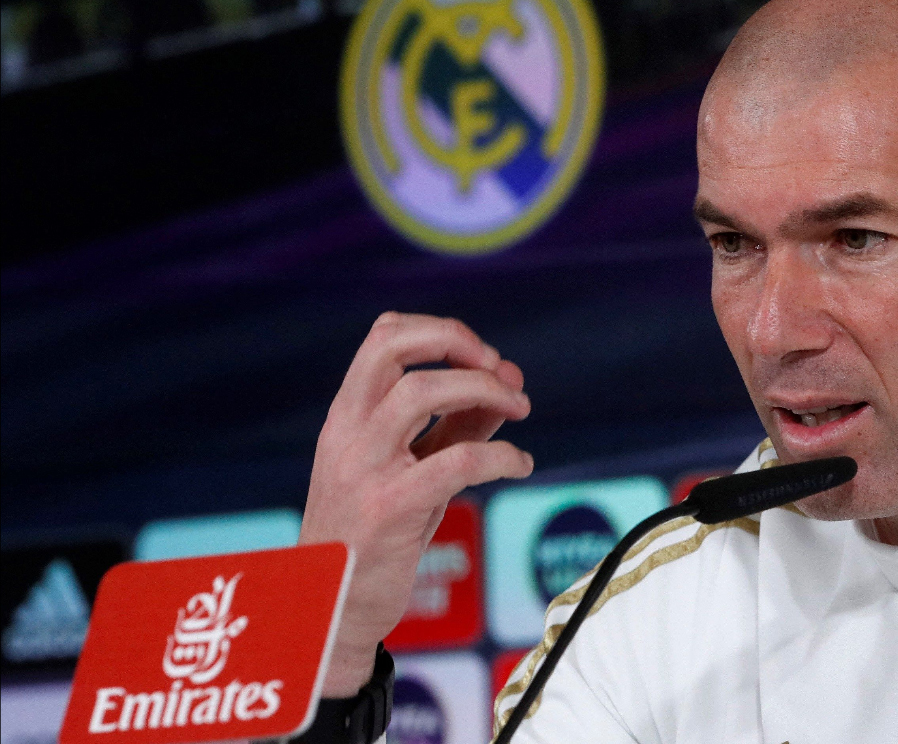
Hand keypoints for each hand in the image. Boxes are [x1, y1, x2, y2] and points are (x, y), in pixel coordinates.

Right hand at [298, 312, 532, 695]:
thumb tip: (510, 379)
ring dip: (484, 389)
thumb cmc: (377, 535)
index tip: (482, 354)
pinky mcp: (391, 508)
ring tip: (520, 407)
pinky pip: (458, 460)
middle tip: (499, 368)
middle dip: (457, 341)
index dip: (440, 331)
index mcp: (347, 416)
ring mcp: (365, 468)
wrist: (333, 610)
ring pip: (422, 392)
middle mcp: (348, 432)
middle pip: (394, 348)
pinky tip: (520, 463)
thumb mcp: (412, 469)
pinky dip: (502, 454)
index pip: (383, 336)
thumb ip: (458, 423)